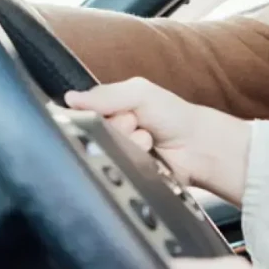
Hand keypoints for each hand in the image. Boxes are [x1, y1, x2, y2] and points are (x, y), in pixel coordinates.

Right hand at [66, 77, 250, 201]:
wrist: (198, 147)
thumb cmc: (172, 115)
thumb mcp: (140, 92)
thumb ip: (106, 94)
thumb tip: (70, 98)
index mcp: (105, 109)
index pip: (79, 111)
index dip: (93, 112)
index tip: (113, 112)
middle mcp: (106, 132)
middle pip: (90, 133)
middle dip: (116, 127)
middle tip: (136, 124)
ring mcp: (114, 154)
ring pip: (103, 152)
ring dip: (127, 144)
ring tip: (147, 140)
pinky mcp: (123, 175)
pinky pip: (114, 172)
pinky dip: (131, 162)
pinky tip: (147, 155)